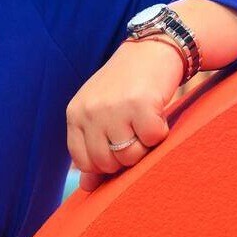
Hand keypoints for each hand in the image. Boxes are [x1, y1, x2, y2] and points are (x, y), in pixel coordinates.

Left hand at [65, 38, 183, 192]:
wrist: (153, 49)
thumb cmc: (127, 86)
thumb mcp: (100, 113)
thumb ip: (92, 146)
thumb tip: (87, 187)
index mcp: (75, 113)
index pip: (83, 161)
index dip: (105, 162)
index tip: (118, 145)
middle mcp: (90, 110)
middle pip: (107, 163)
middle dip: (126, 155)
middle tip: (135, 130)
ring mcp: (113, 108)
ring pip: (130, 156)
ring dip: (144, 145)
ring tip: (144, 121)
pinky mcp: (140, 104)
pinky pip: (152, 140)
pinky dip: (160, 131)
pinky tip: (156, 112)